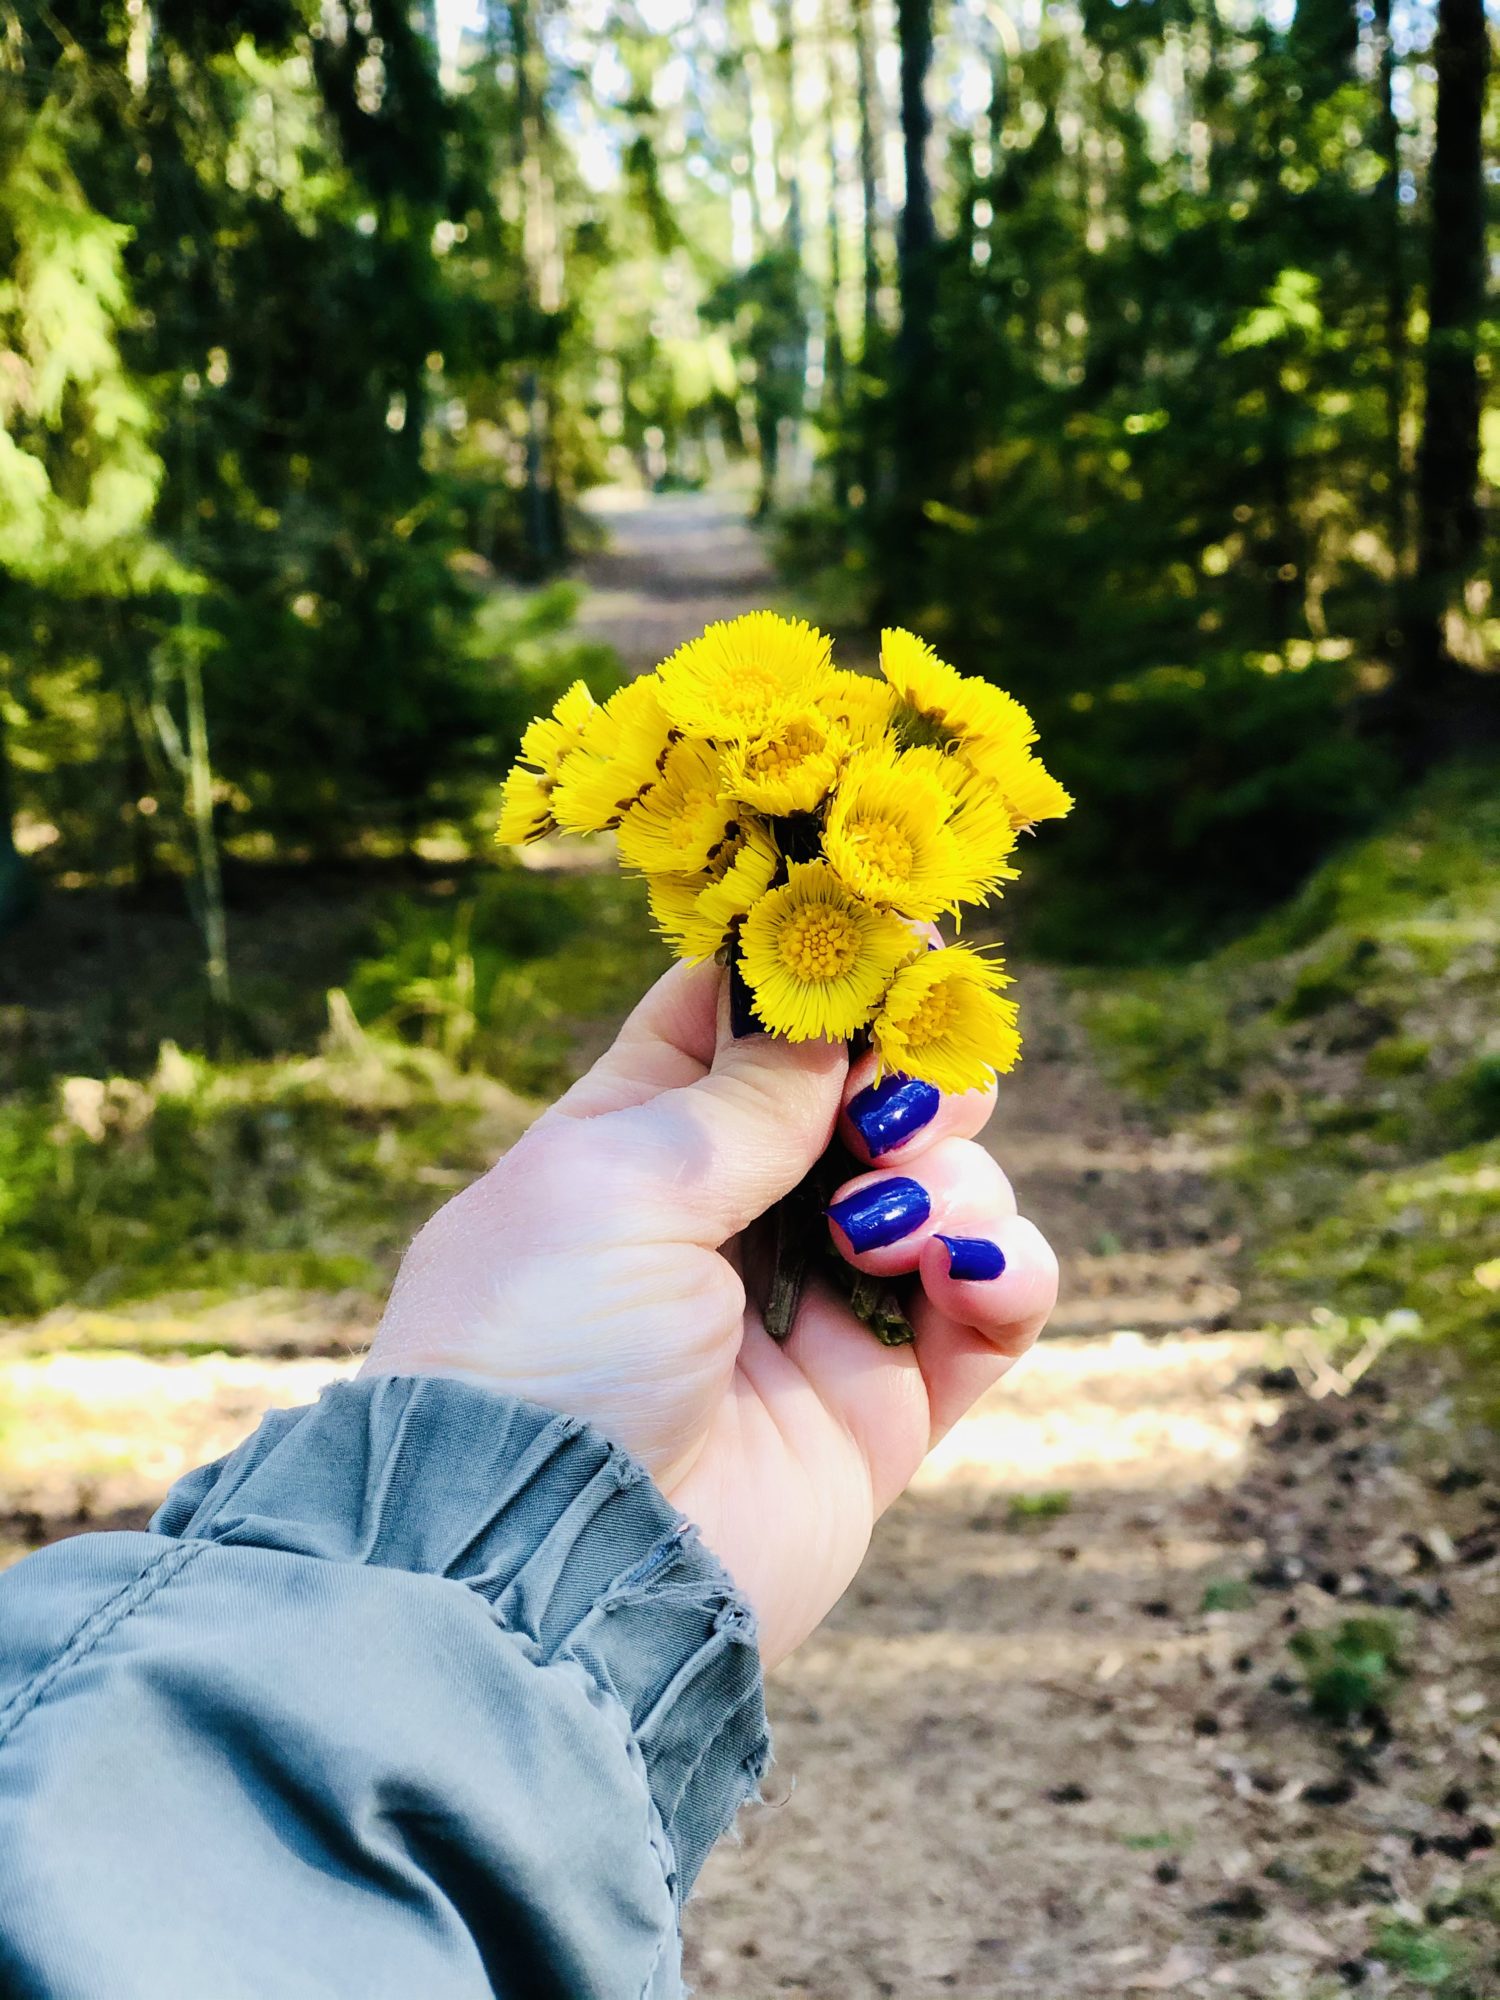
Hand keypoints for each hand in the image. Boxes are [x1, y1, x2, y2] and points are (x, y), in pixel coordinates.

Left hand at [364, 958, 1057, 1667]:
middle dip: (906, 1069)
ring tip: (892, 1221)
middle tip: (904, 1082)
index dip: (811, 968)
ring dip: (947, 1175)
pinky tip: (963, 1268)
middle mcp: (728, 1217)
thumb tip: (822, 1010)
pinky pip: (990, 1304)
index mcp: (633, 1143)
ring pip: (942, 1185)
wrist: (544, 1575)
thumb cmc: (539, 1350)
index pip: (736, 1020)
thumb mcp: (616, 1184)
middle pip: (861, 1093)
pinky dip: (1005, 1268)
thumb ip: (740, 1098)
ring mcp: (812, 1308)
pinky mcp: (882, 1404)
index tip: (887, 929)